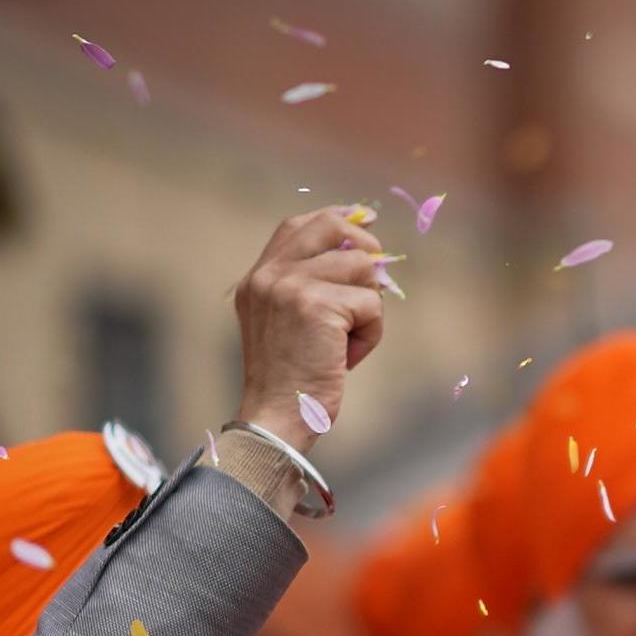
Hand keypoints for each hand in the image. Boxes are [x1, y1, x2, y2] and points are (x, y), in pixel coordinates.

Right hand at [231, 209, 385, 453]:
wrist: (276, 416)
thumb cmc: (292, 381)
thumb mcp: (287, 326)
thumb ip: (309, 290)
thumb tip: (364, 260)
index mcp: (258, 278)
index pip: (298, 225)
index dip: (336, 219)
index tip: (364, 222)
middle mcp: (269, 275)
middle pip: (330, 226)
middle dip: (366, 248)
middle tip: (377, 280)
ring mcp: (290, 285)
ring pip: (362, 267)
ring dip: (369, 308)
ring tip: (348, 341)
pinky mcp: (316, 305)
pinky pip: (372, 304)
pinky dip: (371, 335)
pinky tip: (348, 357)